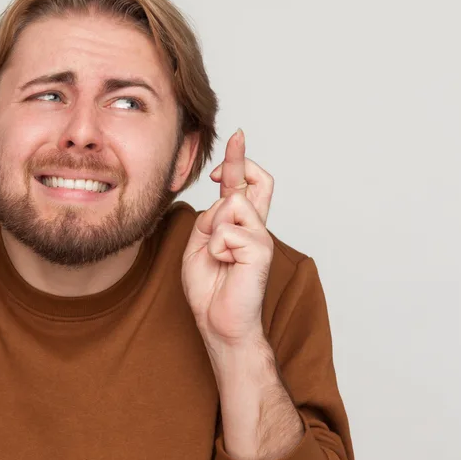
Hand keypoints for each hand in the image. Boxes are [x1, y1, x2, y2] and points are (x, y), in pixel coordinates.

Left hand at [181, 129, 275, 351]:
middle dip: (238, 162)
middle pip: (257, 181)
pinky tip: (226, 266)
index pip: (245, 186)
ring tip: (219, 257)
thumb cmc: (209, 288)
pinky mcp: (262, 250)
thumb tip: (227, 199)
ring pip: (231, 205)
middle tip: (227, 155)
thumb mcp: (198, 245)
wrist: (218, 322)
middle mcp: (255, 227)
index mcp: (239, 226)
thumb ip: (209, 219)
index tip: (236, 137)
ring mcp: (261, 237)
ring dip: (213, 230)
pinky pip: (227, 232)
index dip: (239, 160)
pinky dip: (217, 248)